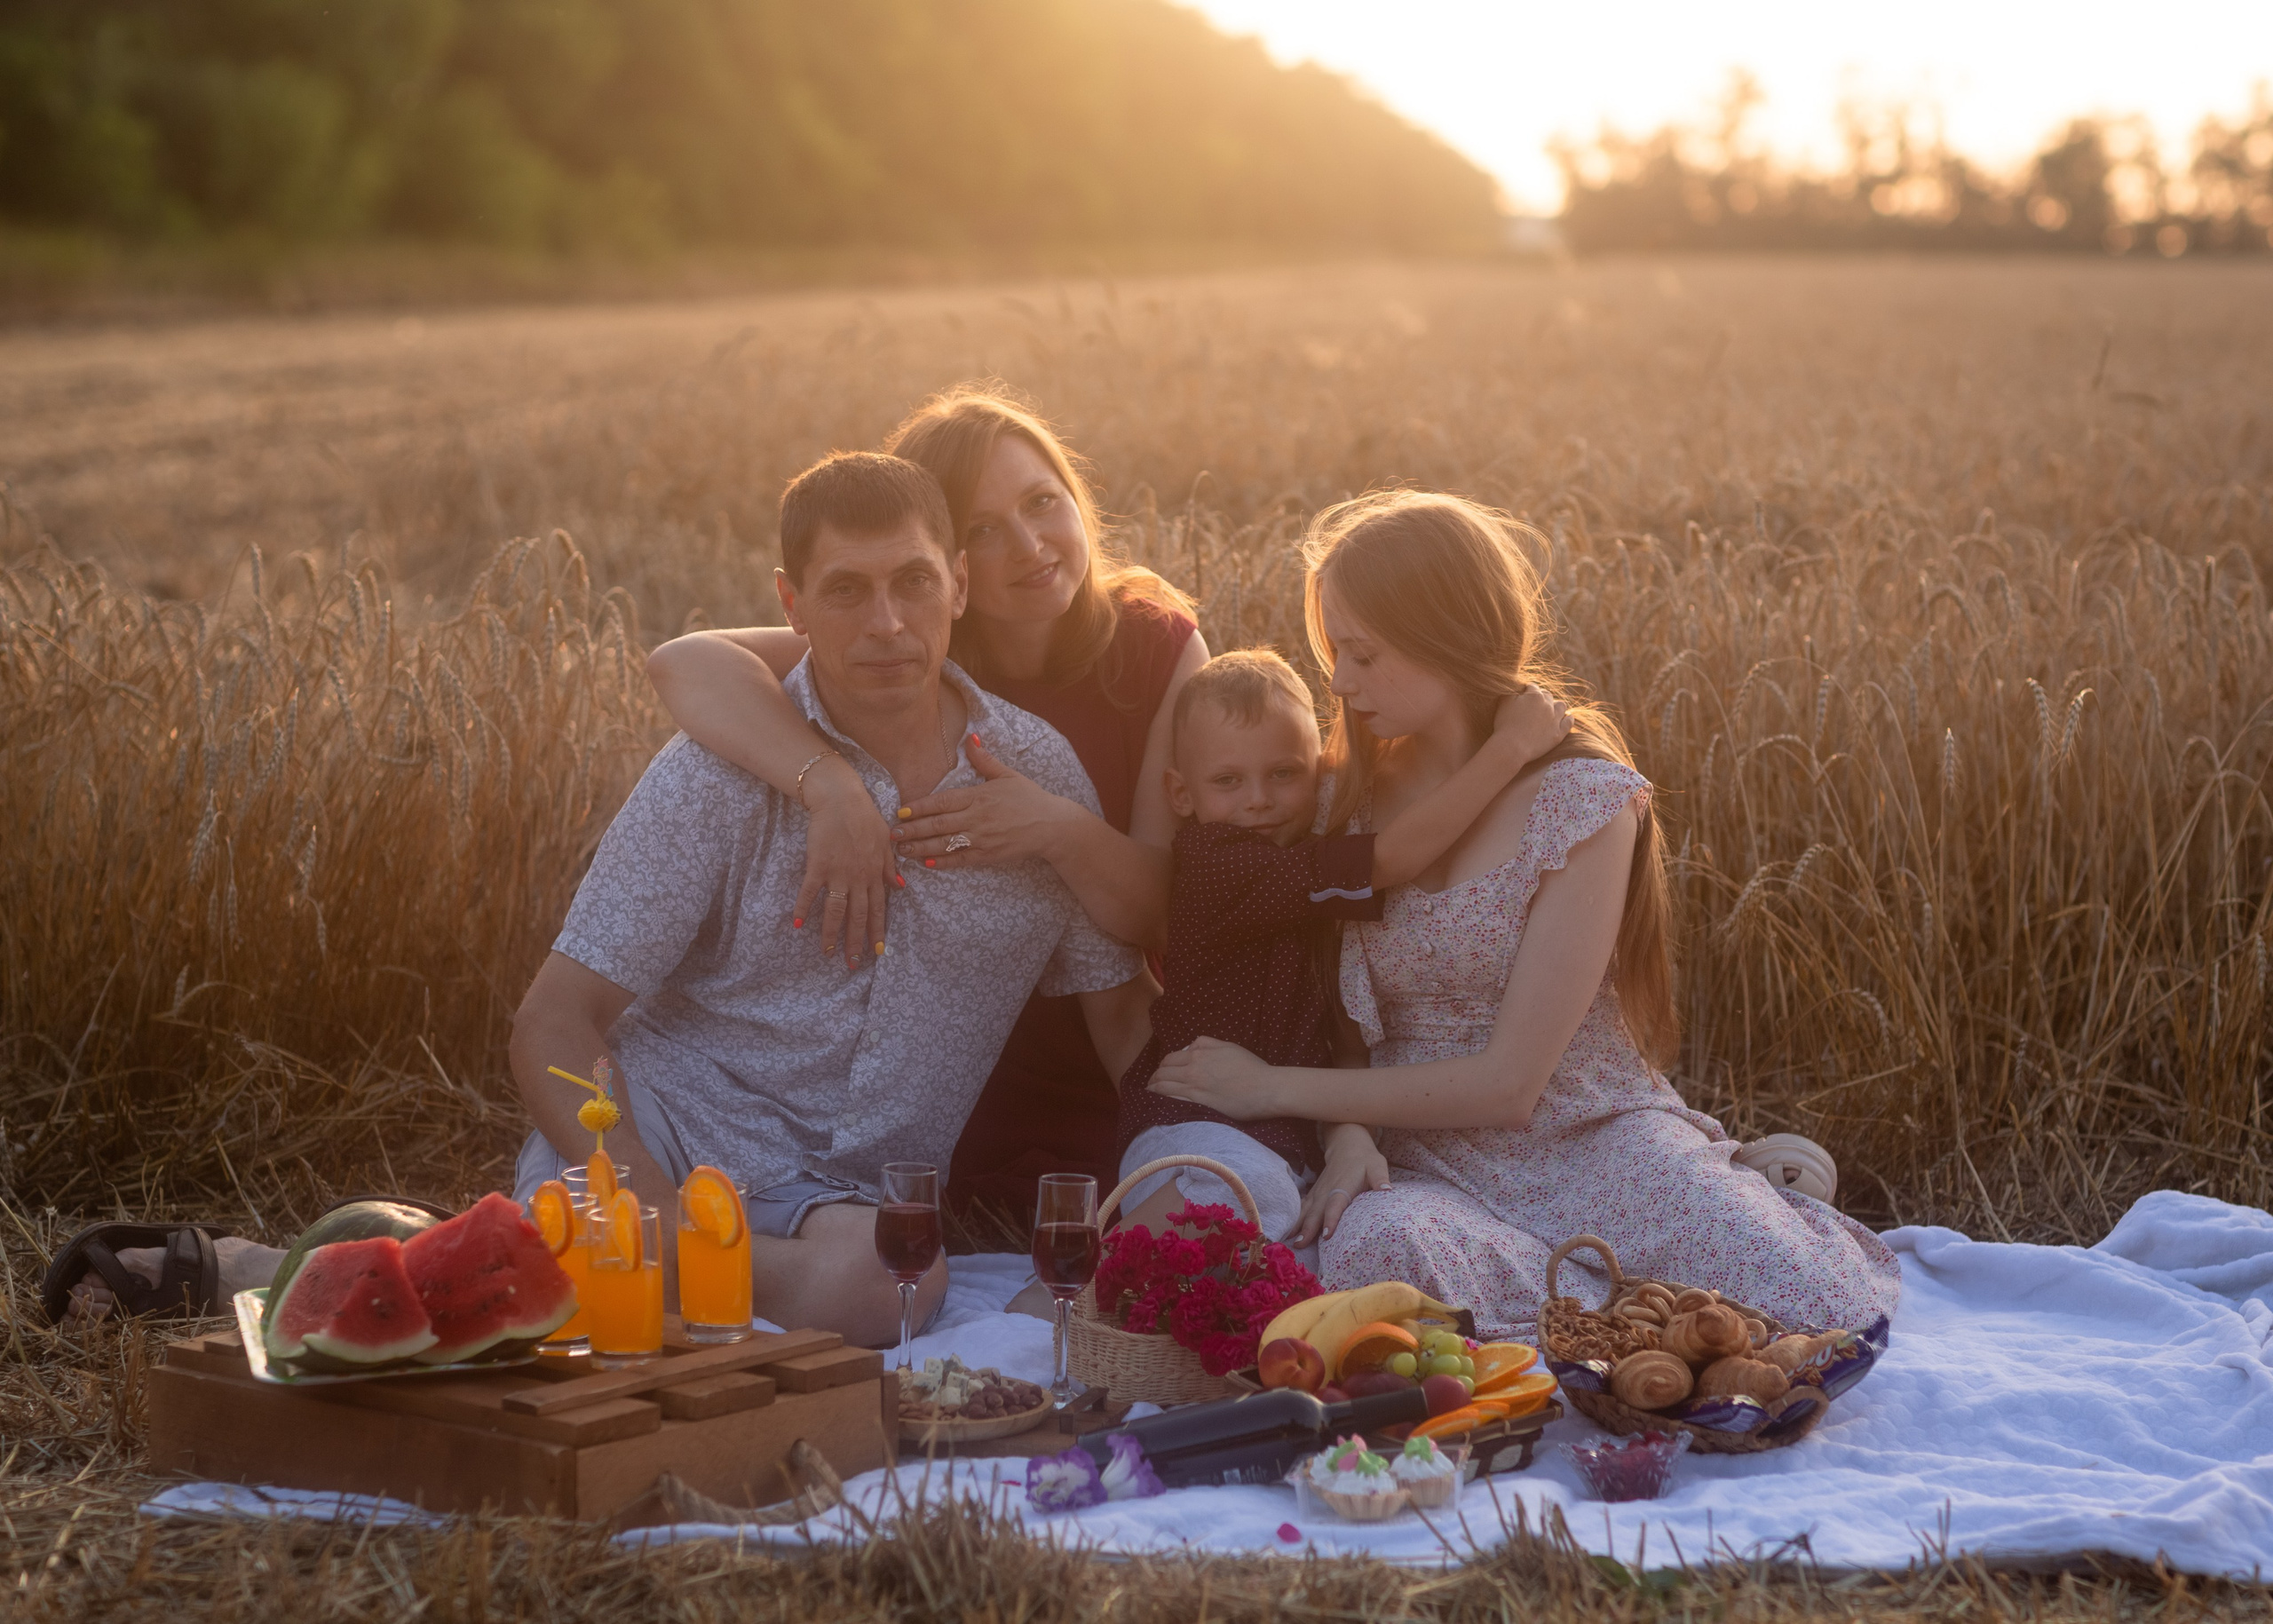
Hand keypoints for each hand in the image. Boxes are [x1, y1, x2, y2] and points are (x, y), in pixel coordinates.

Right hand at [794, 754, 898, 968]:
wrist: (841, 799)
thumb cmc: (865, 817)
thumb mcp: (886, 841)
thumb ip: (892, 866)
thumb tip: (902, 887)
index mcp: (875, 873)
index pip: (878, 909)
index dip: (877, 931)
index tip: (877, 951)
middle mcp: (858, 878)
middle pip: (858, 916)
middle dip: (856, 942)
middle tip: (852, 963)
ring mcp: (838, 873)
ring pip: (836, 910)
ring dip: (831, 933)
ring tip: (827, 953)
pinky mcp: (818, 866)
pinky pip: (810, 892)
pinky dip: (803, 908)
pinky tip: (797, 924)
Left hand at [892, 734, 1074, 869]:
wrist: (1052, 826)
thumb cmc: (1030, 798)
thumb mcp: (1008, 775)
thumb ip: (984, 759)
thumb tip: (969, 738)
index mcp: (978, 796)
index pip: (942, 802)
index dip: (919, 807)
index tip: (901, 811)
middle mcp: (976, 818)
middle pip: (937, 825)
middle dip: (912, 829)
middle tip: (892, 834)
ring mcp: (982, 839)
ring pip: (944, 844)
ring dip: (921, 847)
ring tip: (902, 850)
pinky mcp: (988, 856)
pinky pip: (960, 860)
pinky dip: (943, 862)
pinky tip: (927, 863)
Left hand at [1147, 1036, 1281, 1118]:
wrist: (1266, 1088)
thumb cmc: (1252, 1068)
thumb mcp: (1229, 1046)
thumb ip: (1207, 1044)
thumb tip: (1191, 1046)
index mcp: (1199, 1052)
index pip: (1170, 1058)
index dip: (1163, 1066)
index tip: (1162, 1072)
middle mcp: (1193, 1067)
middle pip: (1163, 1072)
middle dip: (1154, 1078)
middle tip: (1152, 1084)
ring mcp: (1194, 1086)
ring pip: (1163, 1086)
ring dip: (1153, 1089)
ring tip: (1149, 1095)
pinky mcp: (1198, 1103)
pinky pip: (1172, 1100)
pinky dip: (1162, 1100)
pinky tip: (1158, 1104)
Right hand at [1290, 1123, 1389, 1246]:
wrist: (1348, 1145)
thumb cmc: (1365, 1159)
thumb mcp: (1377, 1165)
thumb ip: (1380, 1178)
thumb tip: (1387, 1190)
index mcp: (1343, 1185)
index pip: (1335, 1203)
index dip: (1331, 1218)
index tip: (1326, 1234)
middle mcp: (1327, 1189)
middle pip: (1316, 1210)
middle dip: (1308, 1228)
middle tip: (1300, 1245)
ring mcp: (1319, 1191)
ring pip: (1307, 1210)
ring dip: (1299, 1225)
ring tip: (1292, 1242)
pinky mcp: (1315, 1192)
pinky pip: (1303, 1206)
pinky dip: (1296, 1218)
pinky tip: (1290, 1231)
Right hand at [1494, 685, 1570, 763]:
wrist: (1512, 747)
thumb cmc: (1505, 724)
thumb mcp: (1504, 702)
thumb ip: (1511, 691)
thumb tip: (1517, 688)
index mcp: (1534, 695)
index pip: (1532, 687)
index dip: (1527, 691)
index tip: (1522, 696)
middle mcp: (1547, 705)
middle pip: (1547, 695)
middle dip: (1541, 698)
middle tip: (1533, 705)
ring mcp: (1555, 719)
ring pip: (1561, 706)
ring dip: (1556, 706)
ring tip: (1551, 710)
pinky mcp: (1558, 734)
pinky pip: (1569, 723)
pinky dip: (1569, 719)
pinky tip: (1568, 717)